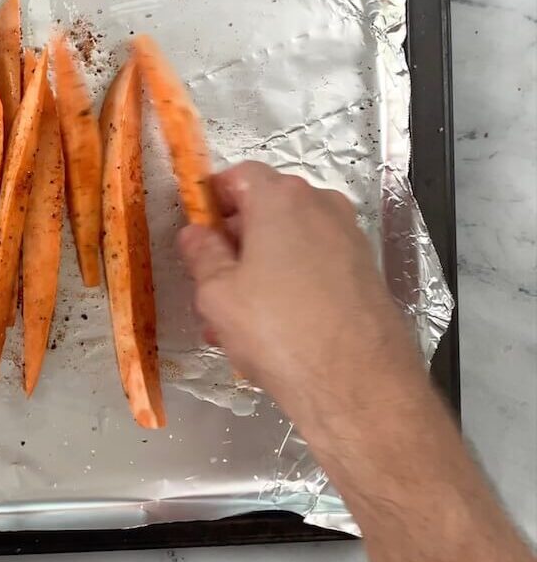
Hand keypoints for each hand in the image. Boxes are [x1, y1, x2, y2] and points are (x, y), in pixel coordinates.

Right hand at [177, 162, 535, 561]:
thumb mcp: (217, 293)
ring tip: (233, 320)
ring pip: (289, 242)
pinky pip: (314, 266)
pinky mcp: (365, 273)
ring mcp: (350, 239)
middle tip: (208, 283)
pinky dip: (288, 284)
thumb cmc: (278, 330)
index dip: (210, 200)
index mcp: (282, 198)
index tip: (194, 232)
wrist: (358, 385)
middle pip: (266, 208)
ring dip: (258, 268)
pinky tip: (271, 330)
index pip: (238, 176)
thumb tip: (196, 233)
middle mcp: (323, 207)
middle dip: (233, 240)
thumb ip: (202, 254)